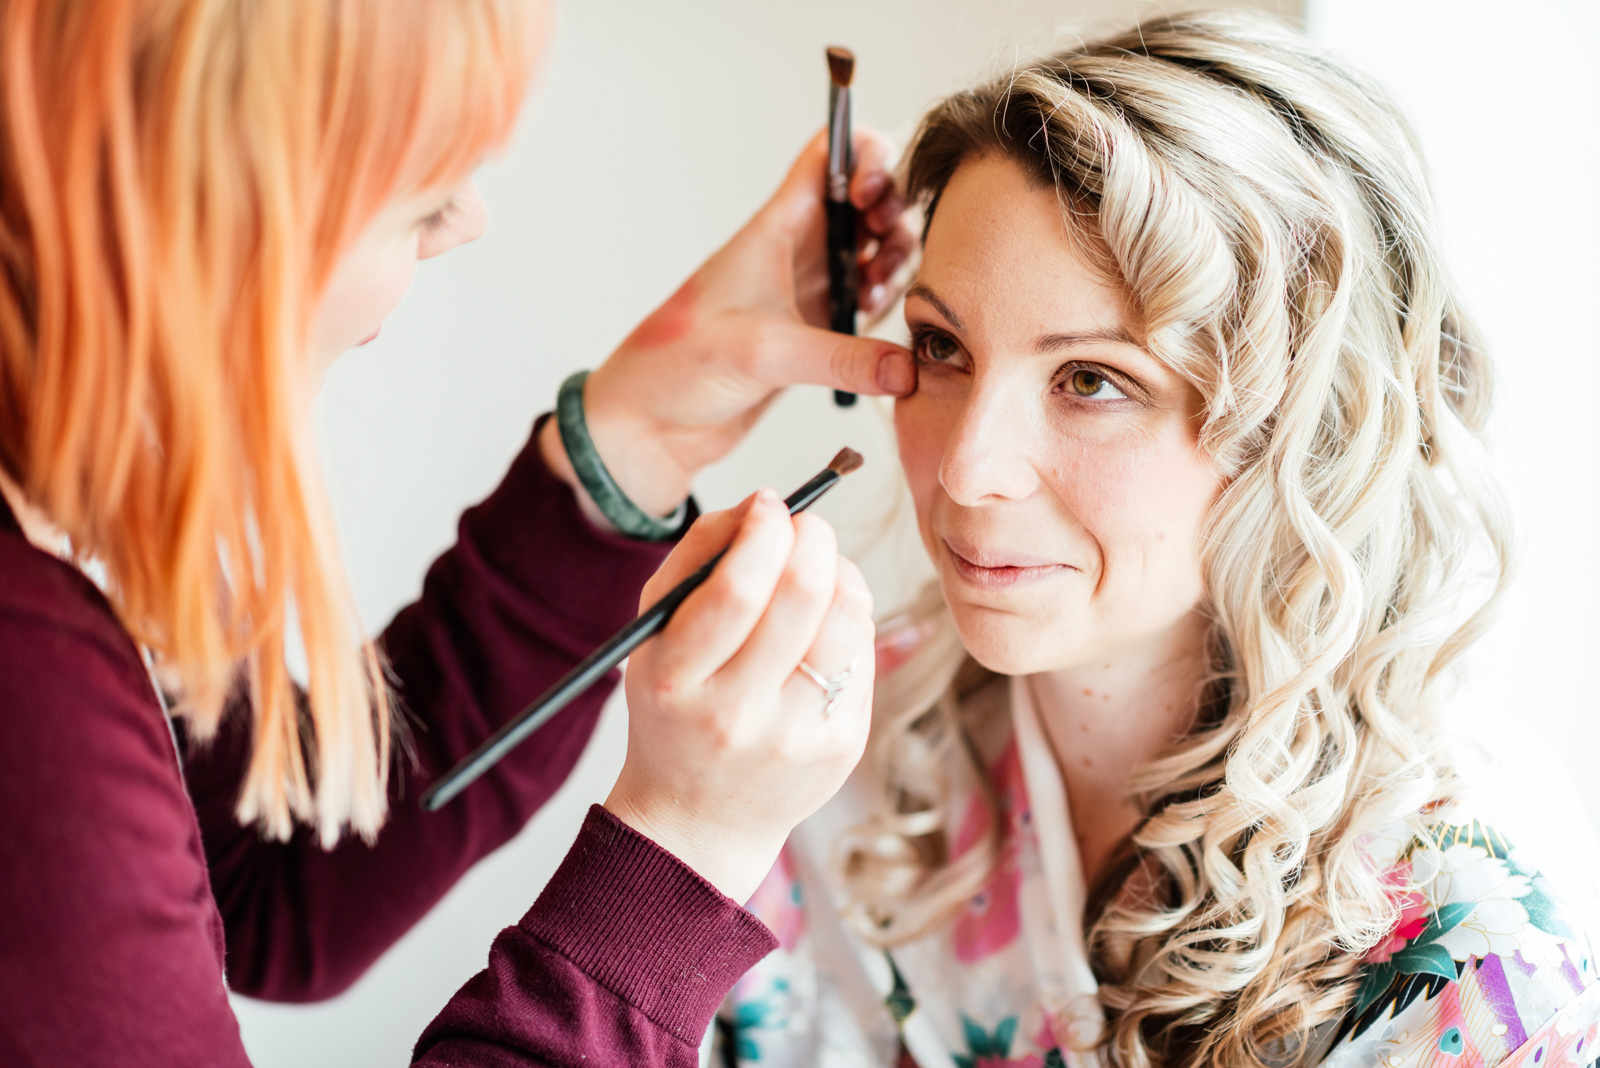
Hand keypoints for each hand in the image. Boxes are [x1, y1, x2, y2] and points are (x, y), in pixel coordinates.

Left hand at [540, 126, 916, 523]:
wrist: (651, 423)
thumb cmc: (677, 364)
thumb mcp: (763, 353)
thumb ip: (840, 357)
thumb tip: (905, 369)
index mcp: (776, 226)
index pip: (831, 153)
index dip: (866, 157)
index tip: (872, 200)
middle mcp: (798, 249)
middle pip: (872, 201)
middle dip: (897, 217)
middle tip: (885, 257)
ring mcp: (811, 289)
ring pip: (876, 251)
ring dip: (896, 266)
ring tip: (880, 296)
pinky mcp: (818, 332)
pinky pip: (870, 303)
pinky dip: (888, 310)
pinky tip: (880, 329)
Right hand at [604, 491, 874, 901]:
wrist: (697, 818)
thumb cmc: (675, 707)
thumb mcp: (656, 633)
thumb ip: (697, 556)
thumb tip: (761, 505)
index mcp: (679, 681)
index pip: (739, 588)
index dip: (765, 530)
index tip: (771, 506)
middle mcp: (739, 715)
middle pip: (805, 596)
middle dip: (813, 537)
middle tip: (805, 525)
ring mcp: (798, 736)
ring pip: (849, 619)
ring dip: (842, 571)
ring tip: (819, 569)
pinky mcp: (843, 746)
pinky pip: (865, 652)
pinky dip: (851, 618)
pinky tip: (824, 624)